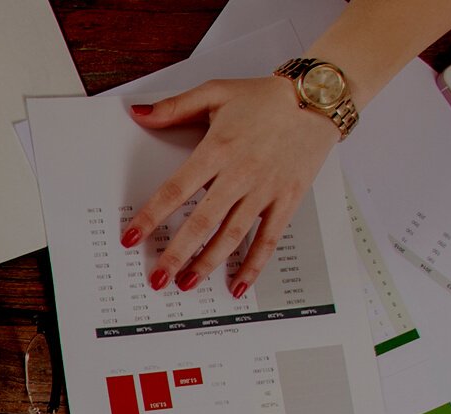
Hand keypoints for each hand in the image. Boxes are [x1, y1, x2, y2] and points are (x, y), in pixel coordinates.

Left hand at [123, 78, 340, 295]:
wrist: (319, 97)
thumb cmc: (266, 97)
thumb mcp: (216, 92)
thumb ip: (174, 107)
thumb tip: (137, 114)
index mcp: (218, 149)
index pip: (175, 190)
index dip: (151, 217)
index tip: (130, 238)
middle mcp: (240, 174)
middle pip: (202, 222)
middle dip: (176, 254)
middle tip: (157, 278)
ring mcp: (265, 190)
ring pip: (232, 235)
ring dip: (208, 263)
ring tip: (186, 284)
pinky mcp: (288, 199)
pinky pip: (269, 238)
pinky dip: (254, 264)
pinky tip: (238, 284)